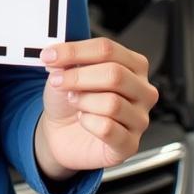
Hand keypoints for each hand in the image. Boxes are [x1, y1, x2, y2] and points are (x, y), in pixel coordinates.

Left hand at [35, 38, 157, 177]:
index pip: (108, 49)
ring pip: (112, 103)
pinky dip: (87, 122)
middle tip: (57, 81)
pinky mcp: (130, 144)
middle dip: (78, 76)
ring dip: (83, 100)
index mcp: (133, 65)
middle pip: (115, 74)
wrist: (63, 132)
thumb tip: (60, 55)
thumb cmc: (72, 98)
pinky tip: (84, 120)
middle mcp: (143, 91)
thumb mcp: (66, 72)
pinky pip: (108, 129)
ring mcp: (140, 119)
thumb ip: (68, 60)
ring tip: (74, 101)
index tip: (50, 55)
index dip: (75, 50)